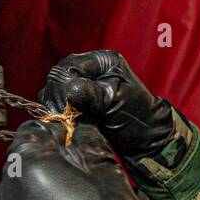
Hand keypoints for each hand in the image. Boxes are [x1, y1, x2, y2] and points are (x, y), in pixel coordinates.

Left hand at [0, 120, 161, 199]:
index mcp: (30, 165)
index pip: (29, 135)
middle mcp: (6, 194)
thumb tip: (79, 130)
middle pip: (18, 172)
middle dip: (40, 176)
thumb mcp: (107, 171)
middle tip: (70, 192)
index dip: (49, 139)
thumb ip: (86, 144)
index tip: (63, 146)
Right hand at [40, 50, 173, 158]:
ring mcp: (82, 85)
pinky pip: (57, 104)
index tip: (65, 107)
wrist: (145, 139)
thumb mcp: (115, 101)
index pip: (69, 67)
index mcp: (101, 60)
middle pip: (58, 77)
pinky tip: (67, 123)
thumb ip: (90, 93)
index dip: (62, 86)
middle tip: (63, 117)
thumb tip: (68, 91)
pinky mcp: (77, 103)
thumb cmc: (136, 116)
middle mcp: (89, 69)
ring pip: (54, 91)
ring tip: (67, 122)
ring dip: (57, 107)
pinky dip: (59, 113)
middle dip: (58, 97)